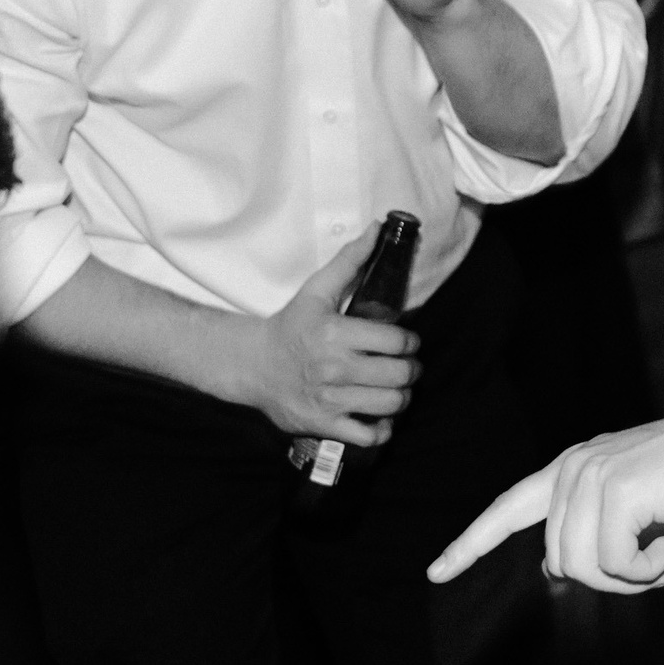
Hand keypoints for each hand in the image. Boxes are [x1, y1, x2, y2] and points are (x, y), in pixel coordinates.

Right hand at [234, 231, 421, 438]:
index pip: (397, 341)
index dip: (409, 342)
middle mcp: (334, 368)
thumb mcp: (317, 291)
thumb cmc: (291, 325)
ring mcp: (329, 400)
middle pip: (399, 375)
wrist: (253, 366)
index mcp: (336, 333)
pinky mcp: (323, 424)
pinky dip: (382, 430)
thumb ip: (349, 261)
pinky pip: (367, 436)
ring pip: (389, 405)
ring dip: (401, 397)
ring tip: (396, 389)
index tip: (406, 342)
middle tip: (406, 367)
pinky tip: (380, 417)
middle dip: (411, 370)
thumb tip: (377, 229)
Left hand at [427, 396, 663, 591]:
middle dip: (606, 581)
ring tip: (662, 558)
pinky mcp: (619, 490)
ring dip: (626, 579)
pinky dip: (644, 571)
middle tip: (652, 567)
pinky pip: (613, 564)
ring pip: (580, 567)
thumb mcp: (636, 497)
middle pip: (558, 560)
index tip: (435, 573)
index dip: (471, 543)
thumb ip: (593, 522)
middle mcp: (575, 466)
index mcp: (573, 466)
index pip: (508, 507)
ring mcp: (594, 475)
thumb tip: (558, 572)